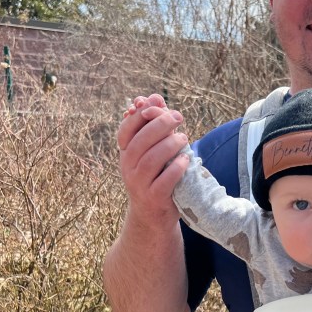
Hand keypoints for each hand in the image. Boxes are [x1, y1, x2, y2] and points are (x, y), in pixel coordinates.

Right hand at [117, 94, 189, 223]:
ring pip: (151, 159)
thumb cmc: (155, 175)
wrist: (152, 213)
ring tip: (183, 138)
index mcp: (125, 153)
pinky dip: (177, 167)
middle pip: (140, 142)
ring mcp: (139, 184)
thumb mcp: (150, 150)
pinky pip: (165, 180)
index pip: (126, 129)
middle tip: (178, 117)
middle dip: (160, 125)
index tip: (159, 104)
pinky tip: (186, 159)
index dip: (141, 114)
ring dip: (170, 145)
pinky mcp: (154, 198)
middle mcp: (128, 168)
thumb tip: (156, 97)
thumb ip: (153, 125)